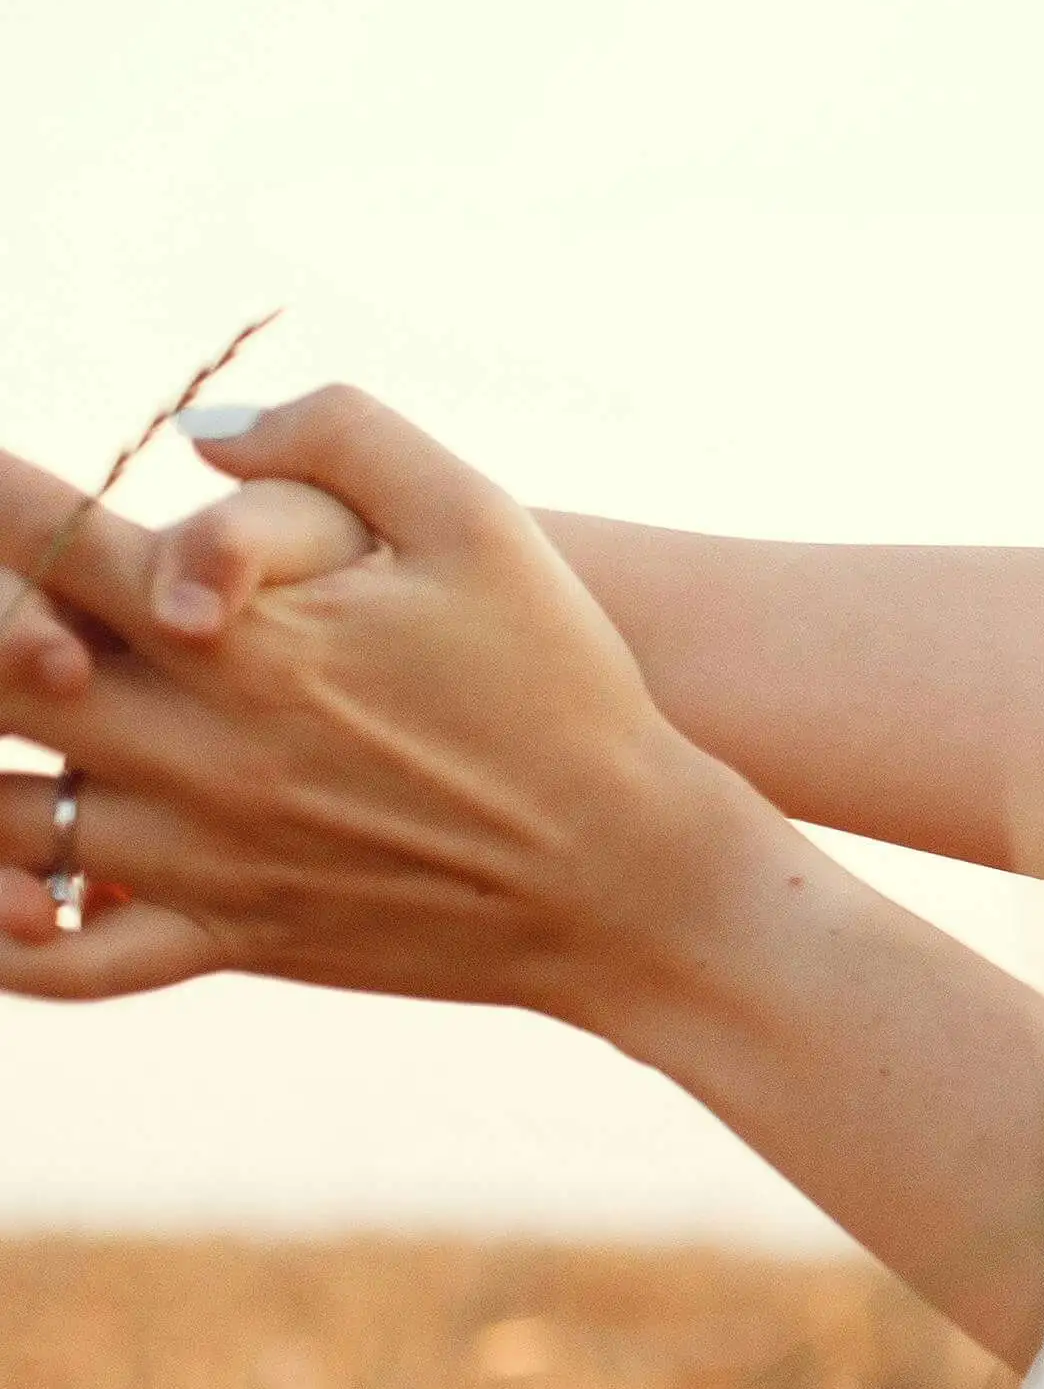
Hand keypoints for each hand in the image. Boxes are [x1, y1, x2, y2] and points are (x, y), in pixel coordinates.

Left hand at [0, 389, 789, 1025]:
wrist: (634, 871)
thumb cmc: (564, 683)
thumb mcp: (485, 518)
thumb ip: (344, 433)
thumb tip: (205, 432)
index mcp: (238, 635)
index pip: (46, 542)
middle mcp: (191, 746)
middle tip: (1, 612)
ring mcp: (197, 853)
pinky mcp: (226, 935)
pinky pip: (60, 956)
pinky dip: (0, 927)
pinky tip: (2, 887)